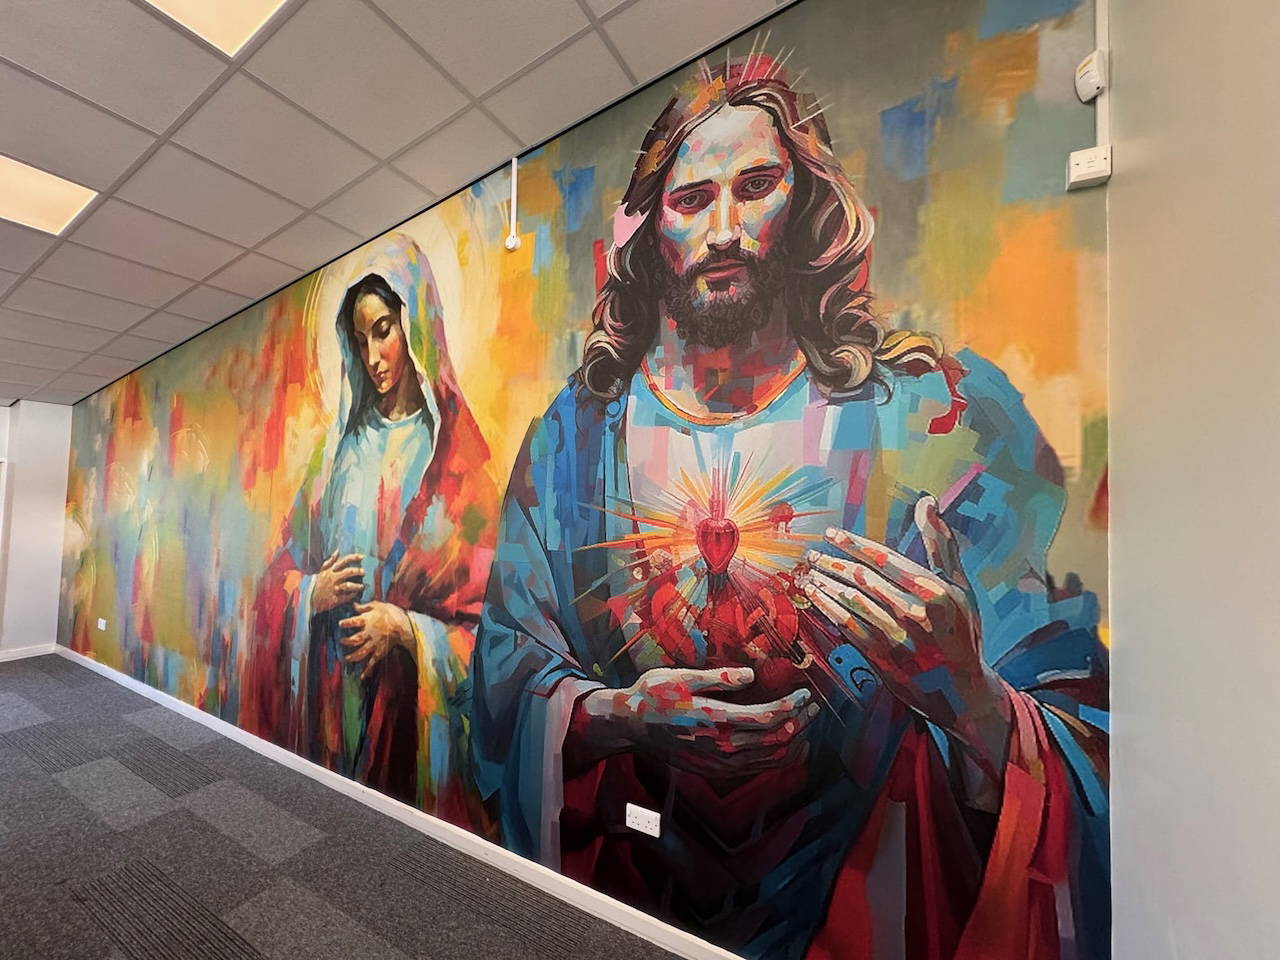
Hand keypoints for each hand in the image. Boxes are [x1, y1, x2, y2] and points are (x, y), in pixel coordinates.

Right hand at [313, 551, 363, 612]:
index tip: (362, 556)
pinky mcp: (335, 599)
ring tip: (362, 586)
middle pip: (348, 572)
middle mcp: (333, 578)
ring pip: (348, 585)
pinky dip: (353, 595)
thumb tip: (338, 551)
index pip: (343, 561)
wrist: (311, 599)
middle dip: (357, 571)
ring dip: (357, 585)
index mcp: (331, 571)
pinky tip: (356, 594)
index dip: (353, 557)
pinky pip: (346, 597)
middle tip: (364, 572)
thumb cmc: (319, 584)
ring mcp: (334, 589)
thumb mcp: (322, 571)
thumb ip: (331, 561)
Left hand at [339, 601, 413, 679]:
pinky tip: (362, 677)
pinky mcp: (380, 651)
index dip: (345, 623)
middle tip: (341, 641)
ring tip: (346, 659)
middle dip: (346, 641)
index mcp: (366, 621)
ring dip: (352, 657)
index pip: (352, 622)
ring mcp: (373, 644)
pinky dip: (367, 670)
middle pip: (354, 639)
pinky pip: (373, 662)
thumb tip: (354, 605)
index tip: (340, 624)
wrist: (405, 625)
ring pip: (360, 652)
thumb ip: (365, 606)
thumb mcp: (378, 605)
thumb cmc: (392, 613)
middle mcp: (368, 633)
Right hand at [573, 666, 817, 777]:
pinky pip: (757, 769)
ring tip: (805, 725)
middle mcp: (721, 747)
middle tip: (812, 707)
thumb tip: (752, 675)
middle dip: (800, 723)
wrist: (630, 726)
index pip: (768, 718)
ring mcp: (719, 764)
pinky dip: (778, 758)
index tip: (804, 693)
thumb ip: (720, 678)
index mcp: (715, 720)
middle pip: (775, 740)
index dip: (792, 706)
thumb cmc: (654, 695)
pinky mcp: (716, 771)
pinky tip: (785, 746)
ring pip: (770, 760)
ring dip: (793, 742)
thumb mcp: (683, 676)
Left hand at [799, 496, 1011, 786]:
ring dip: (824, 583)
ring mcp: (894, 636)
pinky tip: (815, 596)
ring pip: (849, 600)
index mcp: (933, 591)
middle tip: (812, 554)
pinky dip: (827, 608)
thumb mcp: (960, 587)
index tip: (832, 534)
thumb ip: (941, 544)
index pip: (884, 558)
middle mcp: (913, 612)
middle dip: (832, 562)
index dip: (853, 544)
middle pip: (861, 577)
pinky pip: (845, 625)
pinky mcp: (879, 656)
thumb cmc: (961, 632)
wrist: (961, 691)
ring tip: (808, 572)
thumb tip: (927, 502)